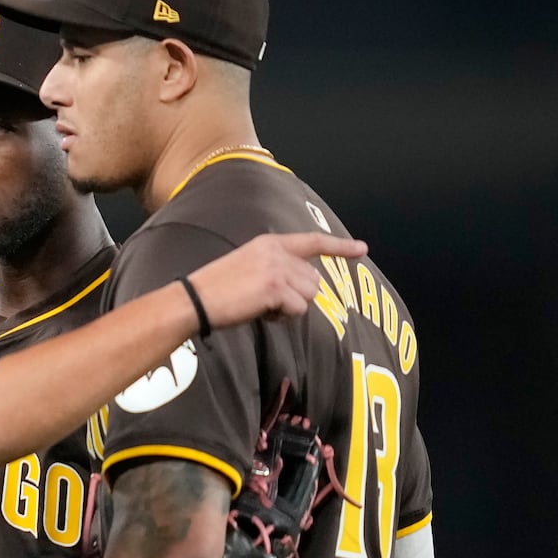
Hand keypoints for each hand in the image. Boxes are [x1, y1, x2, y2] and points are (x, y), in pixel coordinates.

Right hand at [188, 232, 365, 327]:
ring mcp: (277, 268)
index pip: (312, 241)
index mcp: (269, 243)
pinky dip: (282, 317)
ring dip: (290, 308)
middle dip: (297, 297)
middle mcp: (277, 252)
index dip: (339, 246)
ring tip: (261, 305)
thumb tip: (305, 286)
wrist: (196, 300)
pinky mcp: (276, 286)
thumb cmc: (216, 290)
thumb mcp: (248, 268)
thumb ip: (277, 269)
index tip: (361, 249)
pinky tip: (260, 312)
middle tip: (267, 302)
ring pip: (309, 295)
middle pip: (313, 280)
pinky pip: (298, 309)